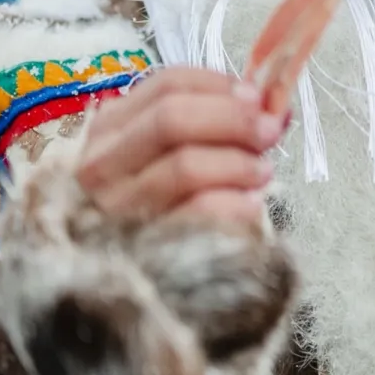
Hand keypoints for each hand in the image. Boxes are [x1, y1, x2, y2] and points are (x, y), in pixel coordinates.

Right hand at [75, 68, 281, 230]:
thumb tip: (273, 105)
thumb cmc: (161, 206)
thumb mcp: (171, 155)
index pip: (164, 86)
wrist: (137, 288)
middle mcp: (101, 167)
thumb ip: (212, 124)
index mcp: (109, 131)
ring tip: (262, 172)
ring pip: (185, 166)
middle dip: (233, 119)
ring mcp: (117, 210)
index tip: (256, 97)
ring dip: (238, 163)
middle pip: (171, 119)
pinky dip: (236, 203)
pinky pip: (199, 213)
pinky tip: (251, 205)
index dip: (219, 85)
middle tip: (269, 131)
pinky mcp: (144, 248)